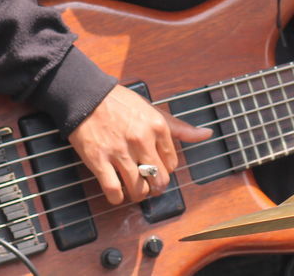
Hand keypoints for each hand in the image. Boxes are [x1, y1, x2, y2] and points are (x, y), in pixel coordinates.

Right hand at [67, 84, 212, 204]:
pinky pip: (114, 190)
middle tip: (149, 185)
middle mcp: (141, 140)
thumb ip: (179, 127)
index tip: (156, 167)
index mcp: (157, 127)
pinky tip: (117, 192)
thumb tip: (207, 134)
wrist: (87, 96)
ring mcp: (120, 152)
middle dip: (156, 187)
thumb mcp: (153, 110)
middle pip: (159, 179)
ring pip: (138, 189)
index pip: (172, 163)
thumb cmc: (119, 102)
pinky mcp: (99, 160)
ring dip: (138, 194)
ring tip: (135, 190)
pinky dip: (117, 197)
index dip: (165, 169)